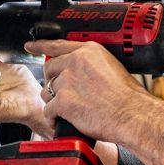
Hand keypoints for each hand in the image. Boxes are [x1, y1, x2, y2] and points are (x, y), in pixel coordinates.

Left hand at [24, 39, 153, 144]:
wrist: (132, 114)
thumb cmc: (128, 96)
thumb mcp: (111, 66)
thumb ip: (91, 63)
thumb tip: (80, 70)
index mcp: (88, 51)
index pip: (57, 45)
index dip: (40, 46)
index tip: (31, 46)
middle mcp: (75, 62)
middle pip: (49, 69)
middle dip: (52, 81)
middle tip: (62, 93)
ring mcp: (67, 81)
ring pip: (47, 91)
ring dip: (54, 101)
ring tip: (70, 109)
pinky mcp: (64, 102)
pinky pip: (49, 109)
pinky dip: (54, 117)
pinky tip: (64, 119)